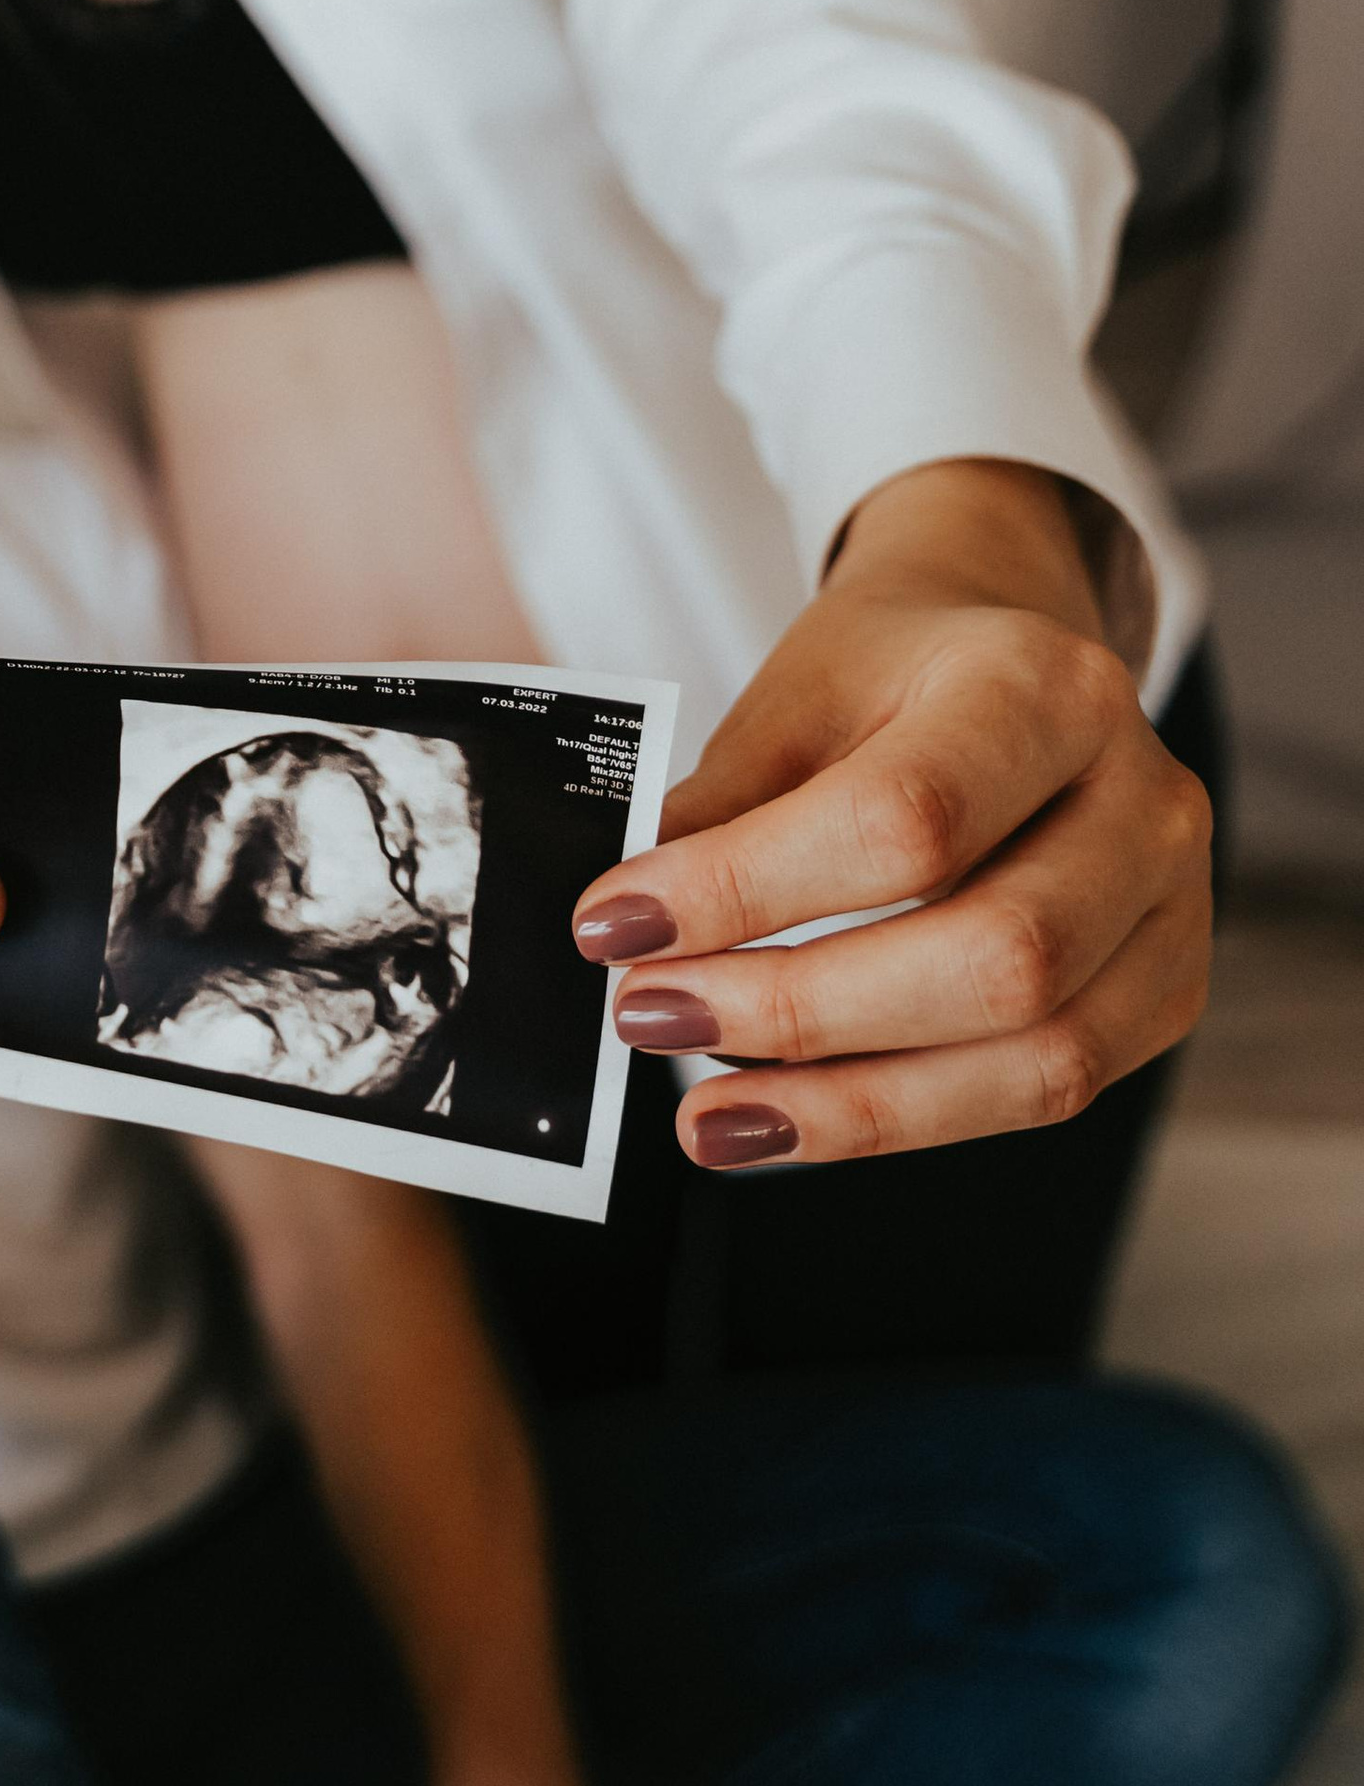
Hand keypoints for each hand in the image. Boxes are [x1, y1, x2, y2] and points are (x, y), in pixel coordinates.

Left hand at [575, 459, 1210, 1169]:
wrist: (1010, 663)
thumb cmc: (895, 676)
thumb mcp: (799, 699)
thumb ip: (726, 809)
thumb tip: (626, 932)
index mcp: (1048, 688)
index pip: (906, 818)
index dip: (750, 889)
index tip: (613, 924)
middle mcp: (1144, 798)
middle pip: (996, 955)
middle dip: (802, 1011)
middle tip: (649, 1014)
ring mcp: (1172, 906)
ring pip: (1036, 1055)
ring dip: (851, 1105)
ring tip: (707, 1117)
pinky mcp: (1163, 993)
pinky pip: (1043, 1090)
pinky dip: (904, 1118)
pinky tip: (789, 1122)